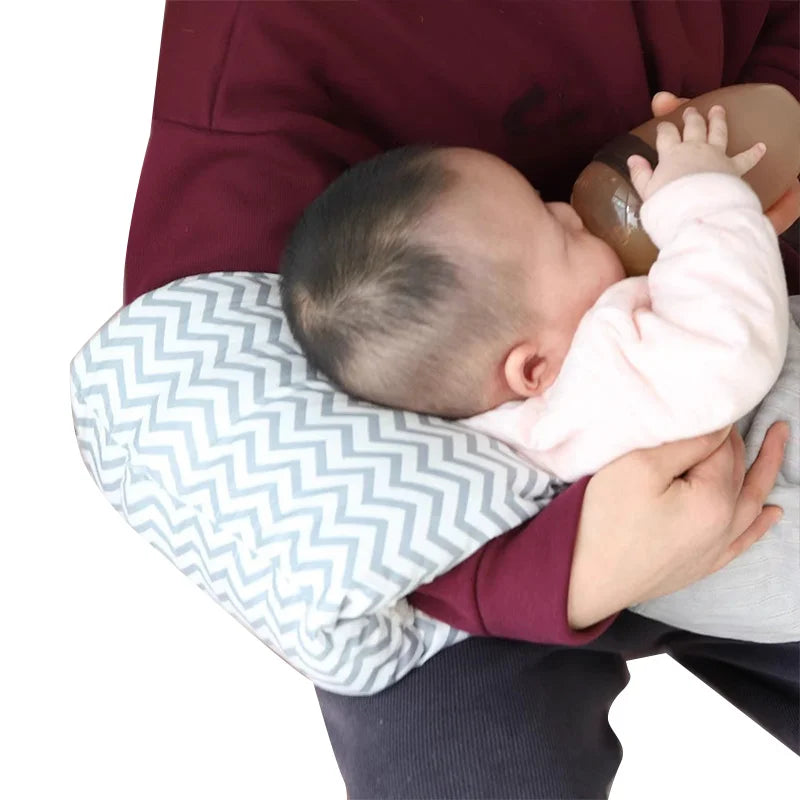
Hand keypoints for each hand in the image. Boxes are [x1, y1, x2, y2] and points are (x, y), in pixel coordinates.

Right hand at [567, 421, 787, 629]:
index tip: (707, 406)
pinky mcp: (700, 566)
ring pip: (751, 502)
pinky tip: (771, 513)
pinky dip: (760, 523)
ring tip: (779, 442)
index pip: (723, 448)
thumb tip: (719, 427)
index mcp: (714, 500)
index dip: (715, 424)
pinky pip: (743, 540)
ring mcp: (715, 550)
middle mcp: (725, 526)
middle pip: (739, 472)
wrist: (585, 580)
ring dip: (765, 471)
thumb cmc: (606, 521)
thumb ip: (685, 444)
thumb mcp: (639, 467)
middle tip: (740, 411)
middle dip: (741, 441)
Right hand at [650, 90, 799, 233]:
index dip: (663, 128)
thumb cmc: (668, 205)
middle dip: (691, 116)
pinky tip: (762, 146)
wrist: (695, 213)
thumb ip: (640, 174)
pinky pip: (746, 159)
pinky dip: (754, 152)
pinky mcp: (732, 168)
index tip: (662, 127)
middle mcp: (695, 148)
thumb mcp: (647, 192)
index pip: (666, 134)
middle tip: (690, 110)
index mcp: (671, 154)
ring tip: (718, 110)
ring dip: (718, 119)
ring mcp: (716, 156)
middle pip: (693, 126)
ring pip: (718, 131)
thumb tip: (633, 159)